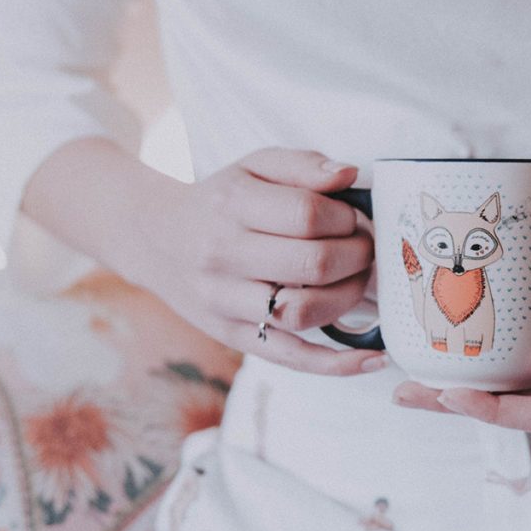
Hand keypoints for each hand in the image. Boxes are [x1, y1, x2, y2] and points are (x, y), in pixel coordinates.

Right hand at [123, 147, 385, 374]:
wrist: (157, 240)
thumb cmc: (221, 201)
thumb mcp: (255, 167)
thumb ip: (304, 165)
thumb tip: (349, 175)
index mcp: (232, 206)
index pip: (307, 214)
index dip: (346, 218)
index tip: (353, 218)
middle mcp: (224, 255)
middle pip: (312, 263)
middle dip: (357, 255)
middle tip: (365, 248)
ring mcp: (226, 302)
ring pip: (304, 311)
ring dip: (350, 297)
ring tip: (359, 280)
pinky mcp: (235, 337)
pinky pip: (292, 357)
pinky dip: (338, 364)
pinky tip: (373, 359)